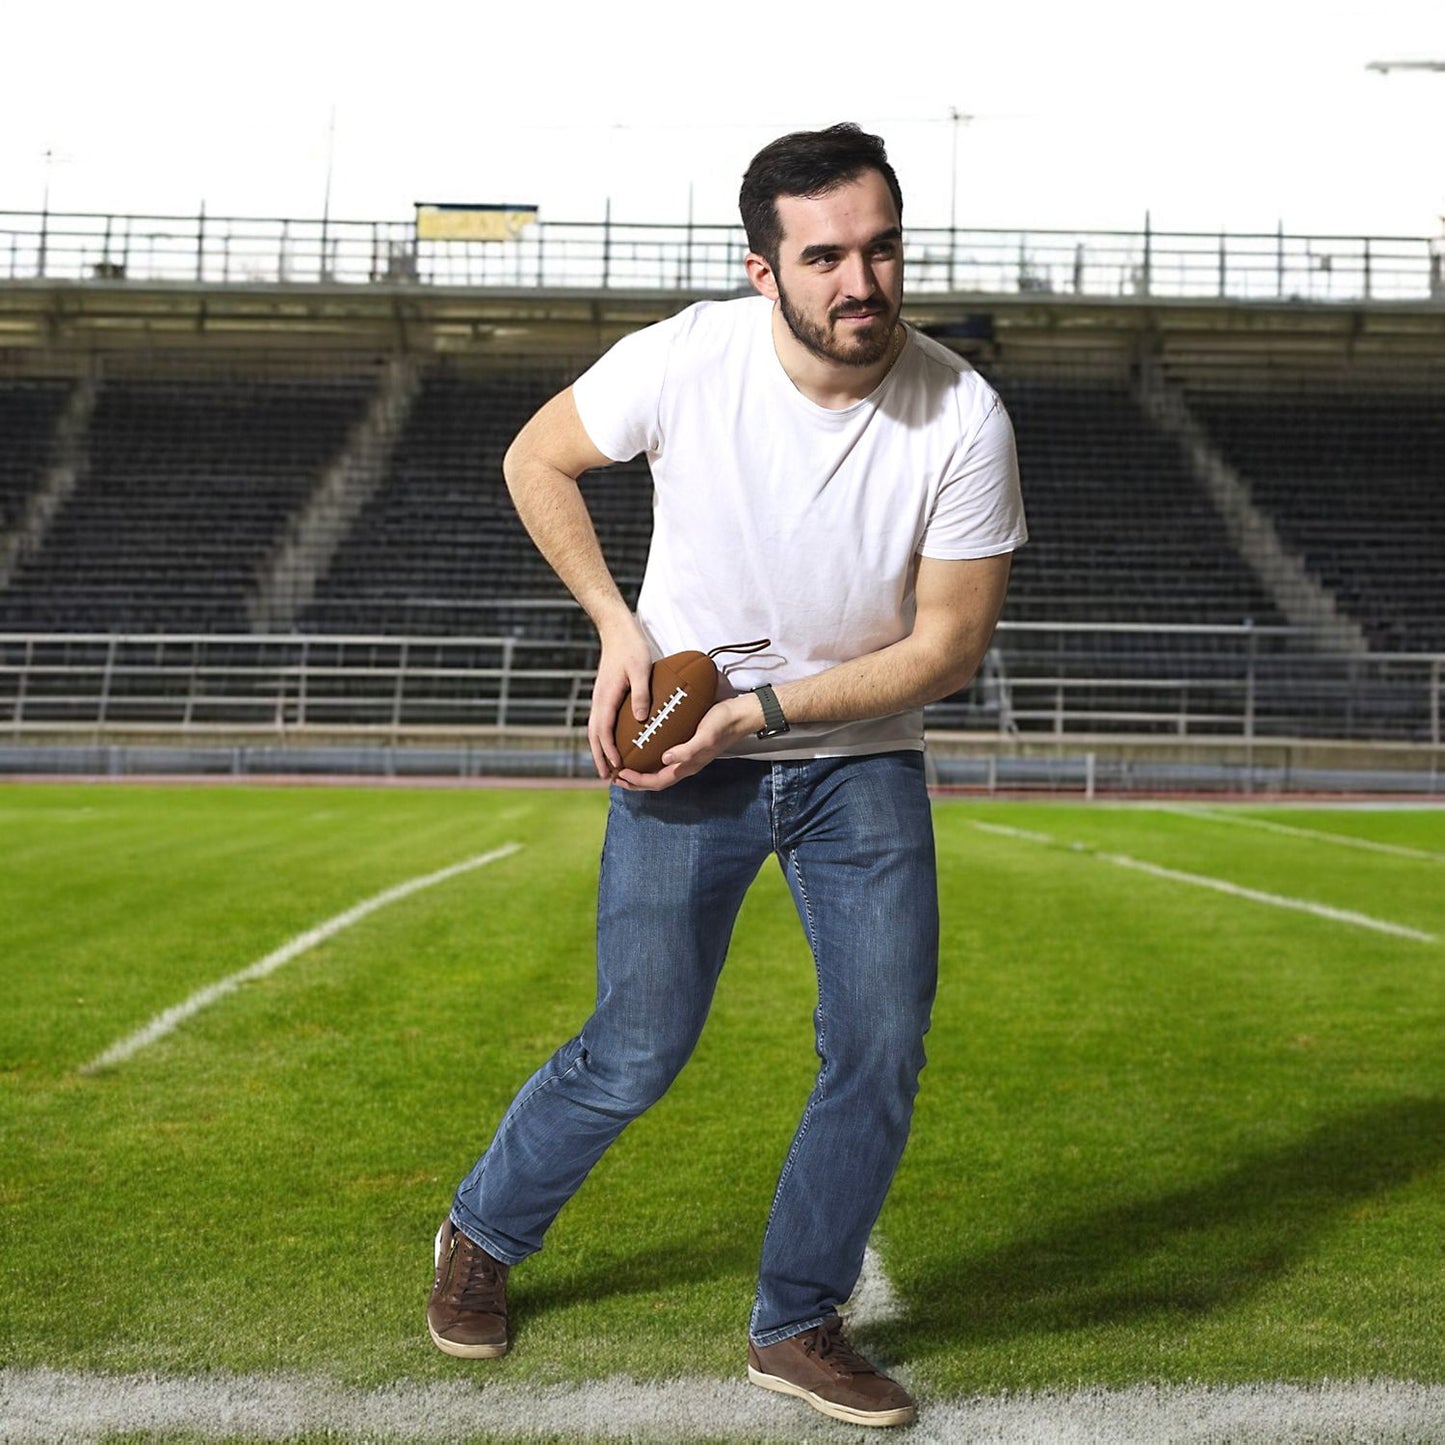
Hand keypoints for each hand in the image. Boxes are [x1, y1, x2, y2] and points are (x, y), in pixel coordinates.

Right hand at [588, 615, 654, 779]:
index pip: (604, 731)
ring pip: (594, 730)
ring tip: (606, 767)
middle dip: (599, 758)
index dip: (609, 751)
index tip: (616, 766)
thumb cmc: (631, 648)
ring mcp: (599, 698)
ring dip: (599, 750)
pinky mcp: (603, 695)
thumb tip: (640, 719)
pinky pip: (600, 722)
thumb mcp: (641, 669)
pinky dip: (602, 738)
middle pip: (594, 736)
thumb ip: (641, 694)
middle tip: (606, 777)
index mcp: (607, 697)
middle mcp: (599, 701)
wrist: (616, 631)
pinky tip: (610, 744)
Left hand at [612, 694, 762, 791]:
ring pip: (659, 771)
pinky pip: (665, 757)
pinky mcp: (688, 744)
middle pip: (656, 781)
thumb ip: (687, 750)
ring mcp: (687, 755)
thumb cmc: (723, 723)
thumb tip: (665, 759)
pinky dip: (650, 757)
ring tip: (625, 766)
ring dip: (641, 772)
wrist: (740, 714)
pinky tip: (643, 747)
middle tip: (615, 776)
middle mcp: (686, 764)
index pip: (658, 781)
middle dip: (634, 782)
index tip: (621, 774)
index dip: (638, 781)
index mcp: (688, 766)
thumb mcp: (705, 736)